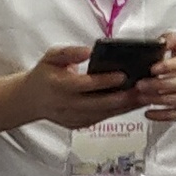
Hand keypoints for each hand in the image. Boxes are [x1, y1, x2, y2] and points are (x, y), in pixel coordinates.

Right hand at [17, 41, 144, 128]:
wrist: (30, 100)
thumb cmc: (45, 74)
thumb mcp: (51, 57)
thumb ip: (69, 52)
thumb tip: (89, 50)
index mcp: (58, 86)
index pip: (85, 85)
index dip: (105, 81)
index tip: (123, 75)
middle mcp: (66, 105)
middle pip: (99, 103)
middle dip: (122, 97)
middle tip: (143, 88)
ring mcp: (73, 117)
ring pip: (104, 114)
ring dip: (126, 106)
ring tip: (146, 95)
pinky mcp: (79, 124)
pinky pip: (103, 118)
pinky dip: (120, 111)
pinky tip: (135, 102)